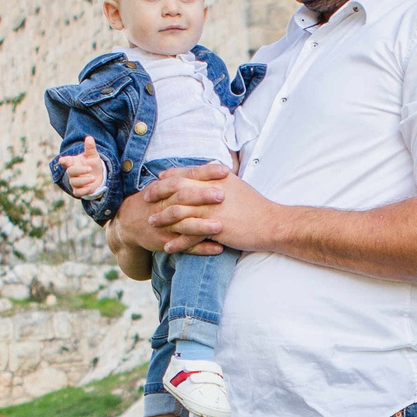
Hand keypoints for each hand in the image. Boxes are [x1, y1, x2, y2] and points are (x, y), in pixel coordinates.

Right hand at [58, 140, 106, 198]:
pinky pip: (77, 192)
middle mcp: (72, 172)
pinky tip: (90, 187)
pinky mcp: (78, 190)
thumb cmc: (92, 164)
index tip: (62, 160)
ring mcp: (74, 182)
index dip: (64, 161)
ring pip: (75, 182)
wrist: (99, 177)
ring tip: (93, 178)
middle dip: (80, 170)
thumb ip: (90, 147)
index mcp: (73, 162)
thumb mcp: (93, 155)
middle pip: (71, 172)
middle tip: (90, 168)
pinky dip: (83, 190)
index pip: (66, 161)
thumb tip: (89, 138)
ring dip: (84, 180)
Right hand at [108, 164, 223, 256]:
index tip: (225, 171)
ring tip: (220, 226)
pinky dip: (202, 249)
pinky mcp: (166, 242)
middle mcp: (164, 204)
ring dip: (202, 226)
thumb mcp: (164, 185)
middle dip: (201, 196)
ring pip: (183, 225)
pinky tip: (218, 248)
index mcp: (167, 187)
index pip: (187, 176)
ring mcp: (165, 225)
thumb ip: (186, 176)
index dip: (205, 173)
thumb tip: (213, 164)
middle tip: (222, 195)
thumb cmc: (154, 201)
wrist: (128, 224)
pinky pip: (185, 247)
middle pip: (183, 198)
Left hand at [144, 162, 283, 252]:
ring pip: (180, 212)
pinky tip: (167, 246)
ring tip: (152, 223)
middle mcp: (211, 191)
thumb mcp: (236, 185)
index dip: (170, 176)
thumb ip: (219, 179)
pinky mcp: (215, 227)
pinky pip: (190, 235)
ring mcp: (212, 209)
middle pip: (178, 189)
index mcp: (216, 178)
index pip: (187, 173)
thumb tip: (210, 170)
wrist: (271, 223)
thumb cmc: (255, 206)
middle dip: (159, 194)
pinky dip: (177, 241)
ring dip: (164, 218)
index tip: (158, 180)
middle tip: (146, 199)